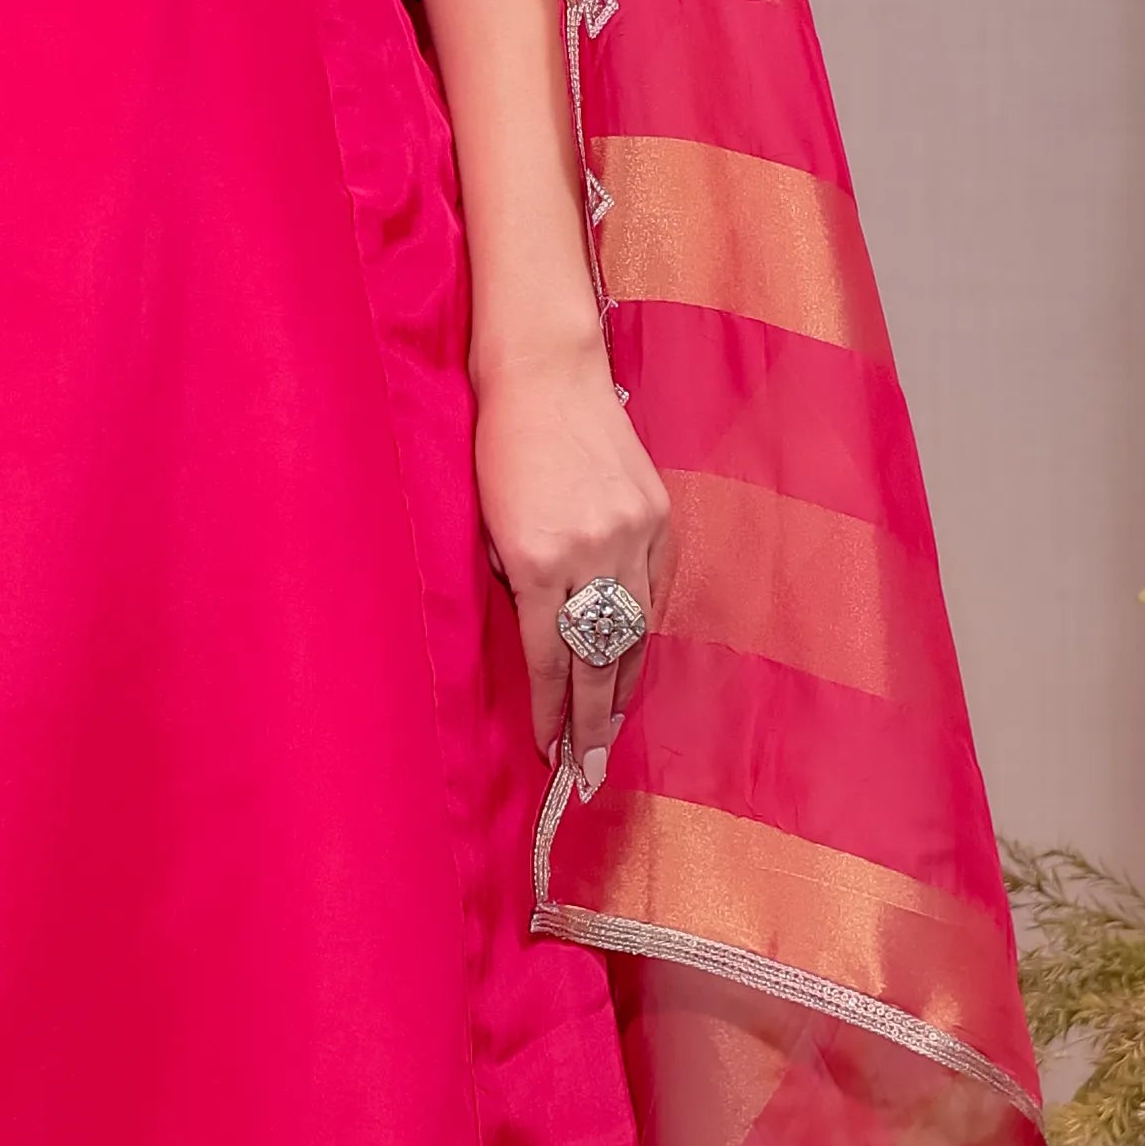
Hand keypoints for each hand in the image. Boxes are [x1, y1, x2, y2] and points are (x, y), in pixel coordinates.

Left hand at [473, 341, 666, 795]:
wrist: (544, 372)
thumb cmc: (496, 445)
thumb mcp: (485, 523)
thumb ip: (514, 582)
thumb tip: (537, 633)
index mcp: (538, 559)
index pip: (549, 658)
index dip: (552, 712)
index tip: (551, 753)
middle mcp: (593, 552)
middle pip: (601, 660)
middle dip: (595, 723)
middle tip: (590, 773)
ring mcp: (634, 533)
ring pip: (636, 632)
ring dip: (624, 686)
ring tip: (611, 730)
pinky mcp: (659, 516)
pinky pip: (653, 592)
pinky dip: (641, 632)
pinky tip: (631, 663)